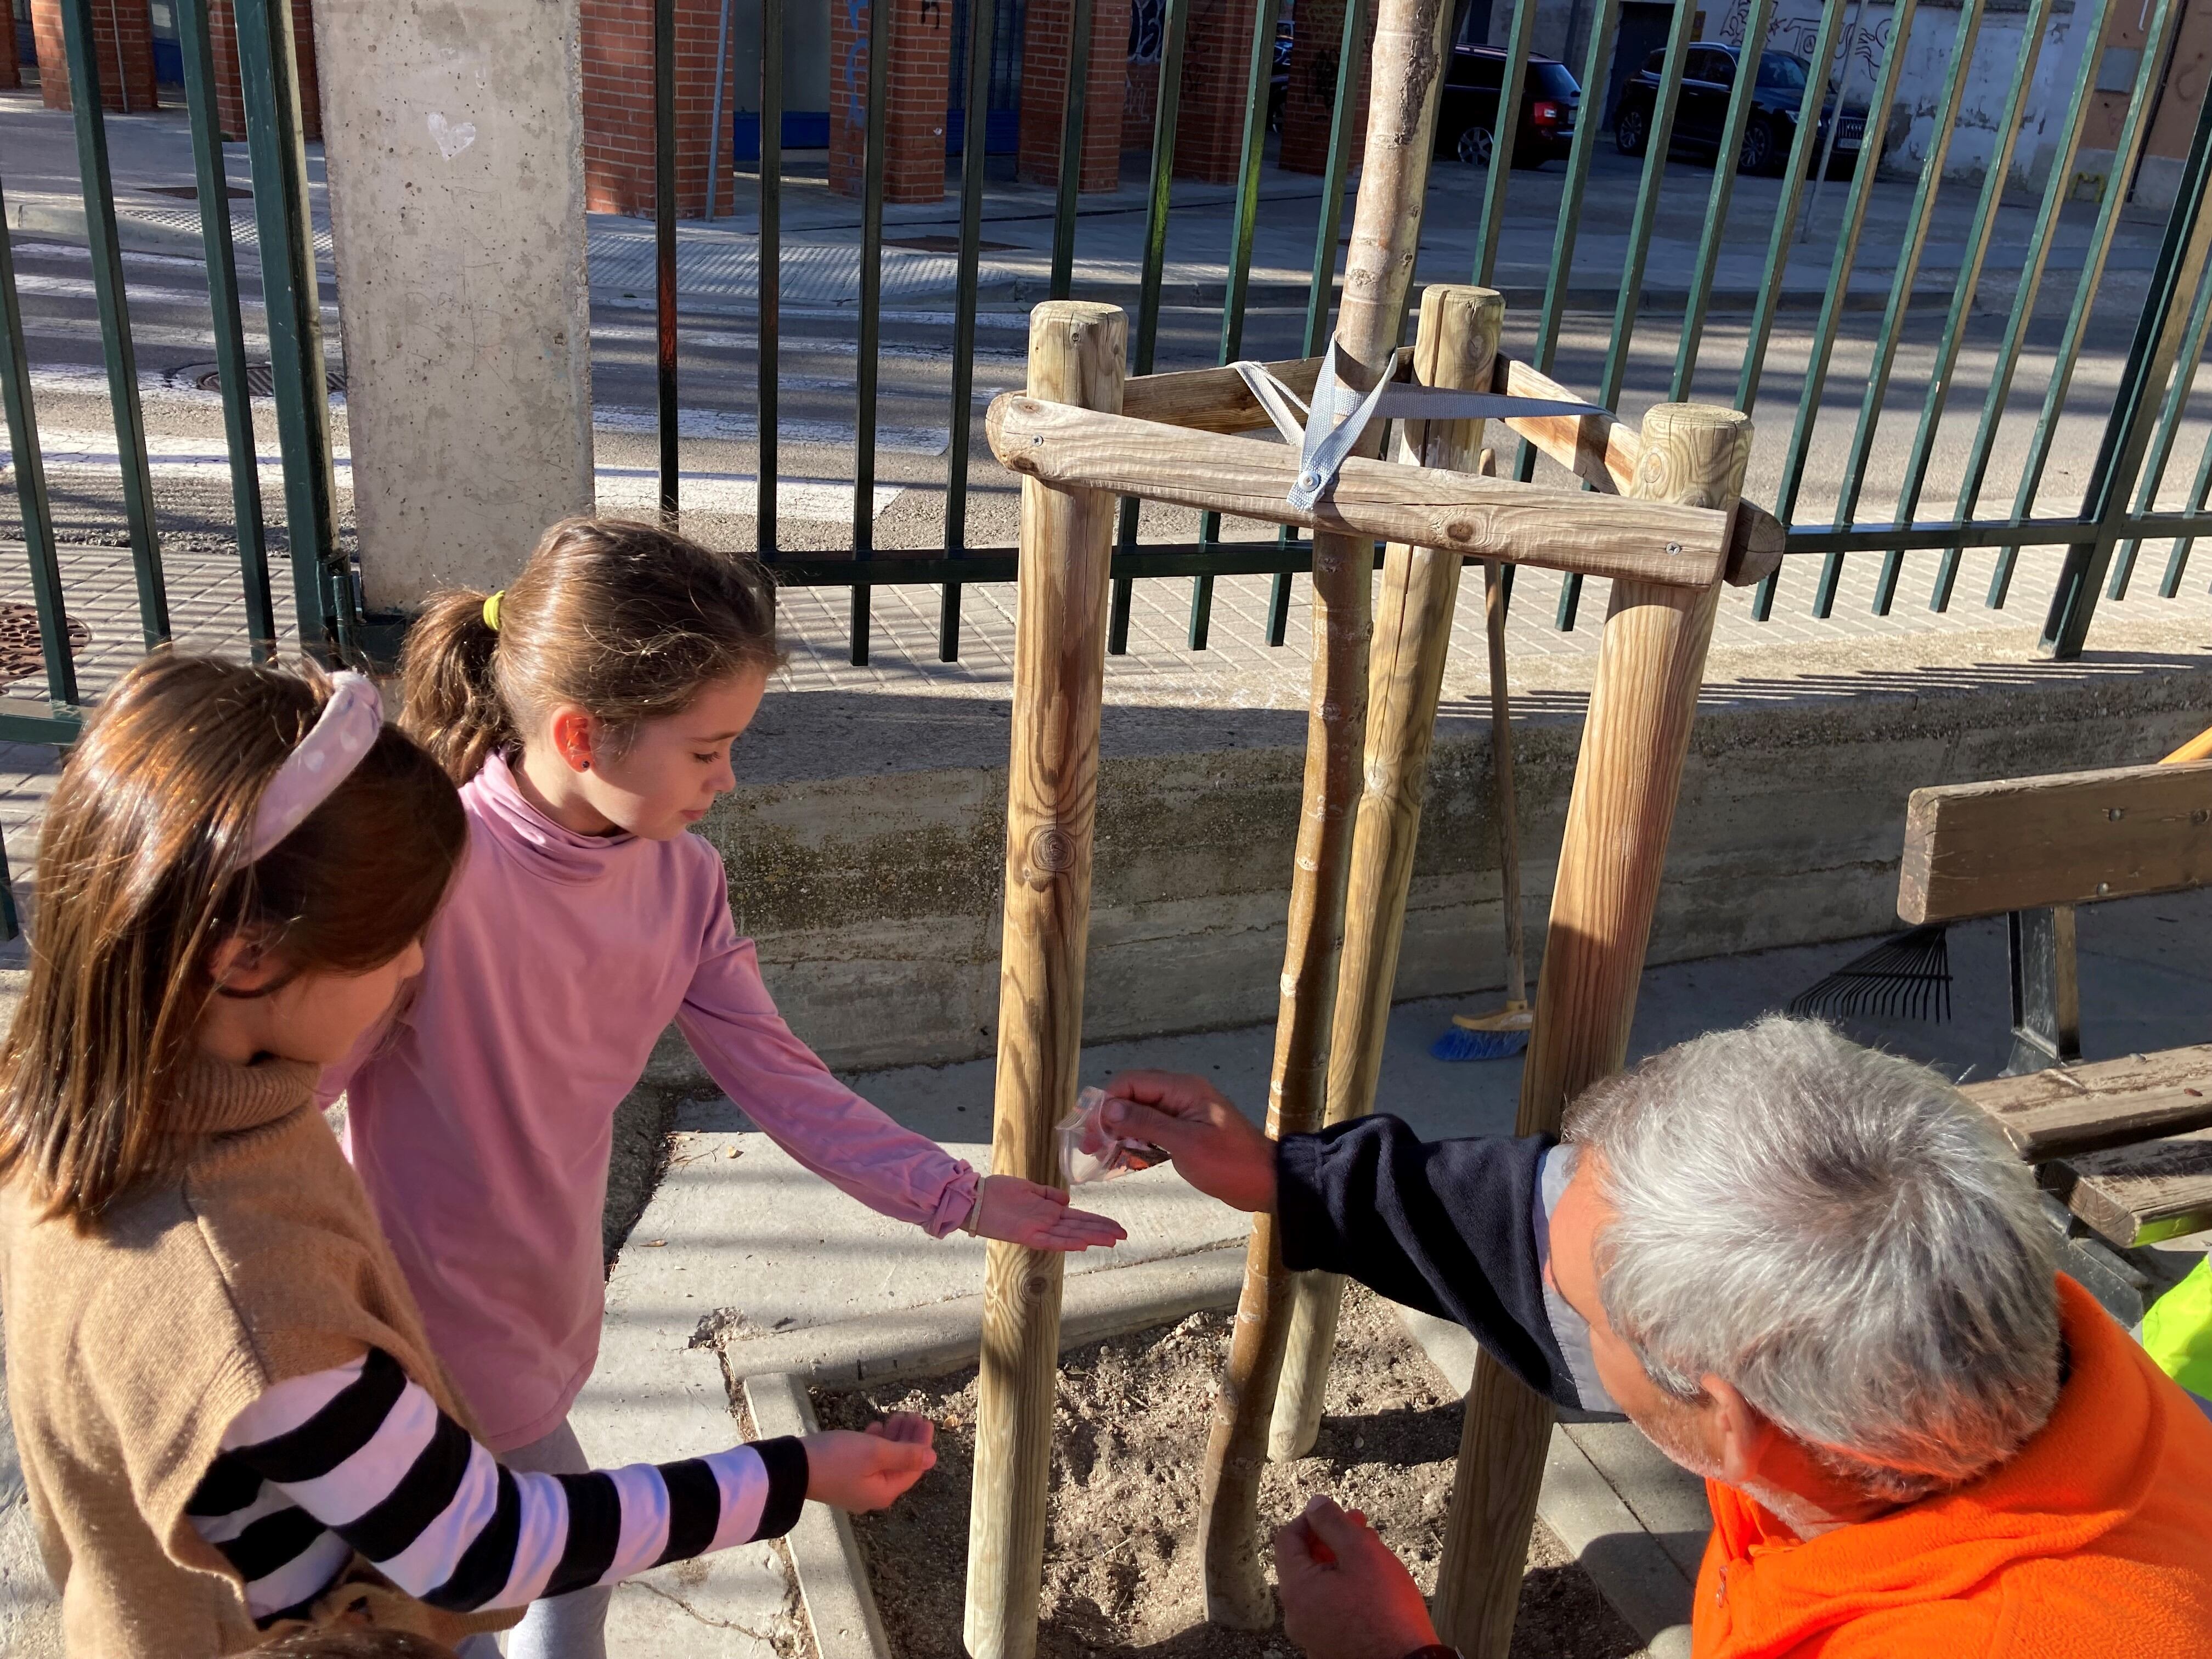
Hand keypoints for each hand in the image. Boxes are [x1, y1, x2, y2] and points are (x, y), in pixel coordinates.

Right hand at [801, 1415, 936, 1510]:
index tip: (926, 1420)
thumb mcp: (875, 1453)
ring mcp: (857, 1486)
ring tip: (897, 1415)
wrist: (793, 1467)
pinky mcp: (844, 1477)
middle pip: (900, 1464)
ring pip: (884, 1460)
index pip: (913, 1468)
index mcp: (884, 1492)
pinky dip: (875, 1443)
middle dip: (908, 1438)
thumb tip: (933, 1458)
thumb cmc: (838, 1458)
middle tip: (912, 1414)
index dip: (922, 1444)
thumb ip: (905, 1455)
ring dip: (893, 1438)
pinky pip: (867, 1460)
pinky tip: (876, 1427)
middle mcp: (873, 1493)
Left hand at [974, 1174, 1127, 1251]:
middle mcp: (1047, 1222)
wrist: (975, 1198)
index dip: (1099, 1221)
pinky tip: (1083, 1243)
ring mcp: (1038, 1229)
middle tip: (1124, 1235)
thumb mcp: (1028, 1189)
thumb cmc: (999, 1192)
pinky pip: (1050, 1240)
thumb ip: (1048, 1195)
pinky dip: (1066, 1242)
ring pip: (1070, 1235)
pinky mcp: (1026, 1234)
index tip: (1117, 1226)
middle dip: (1102, 1231)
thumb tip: (1068, 1201)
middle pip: (1080, 1227)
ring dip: (1091, 1238)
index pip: (1080, 1217)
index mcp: (1049, 1211)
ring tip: (1110, 1241)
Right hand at [1100, 1071, 1275, 1211]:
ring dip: (1119, 1130)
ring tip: (1099, 1153)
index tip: (1090, 1130)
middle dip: (1108, 1117)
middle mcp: (1180, 1094)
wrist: (1265, 1182)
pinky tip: (1121, 1158)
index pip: (1132, 1082)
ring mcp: (1183, 1113)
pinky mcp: (1185, 1131)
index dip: (1106, 1102)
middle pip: (1133, 1095)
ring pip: (1140, 1113)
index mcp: (1183, 1088)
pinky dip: (1135, 1140)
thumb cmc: (1230, 1163)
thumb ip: (1147, 1123)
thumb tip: (1109, 1109)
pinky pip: (1152, 1128)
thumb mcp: (1186, 1144)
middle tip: (1090, 1146)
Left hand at [1274, 1495, 1437, 1658]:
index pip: (1287, 1539)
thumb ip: (1333, 1523)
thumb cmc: (1388, 1612)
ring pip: (1319, 1586)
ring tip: (1372, 1553)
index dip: (1311, 1518)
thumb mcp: (1362, 1553)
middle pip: (1304, 1563)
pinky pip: (1328, 1609)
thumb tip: (1314, 1503)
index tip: (1338, 1513)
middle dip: (1331, 1539)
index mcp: (1296, 1590)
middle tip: (1361, 1527)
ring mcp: (1311, 1636)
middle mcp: (1296, 1616)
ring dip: (1340, 1563)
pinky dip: (1343, 1590)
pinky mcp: (1329, 1648)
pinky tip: (1371, 1585)